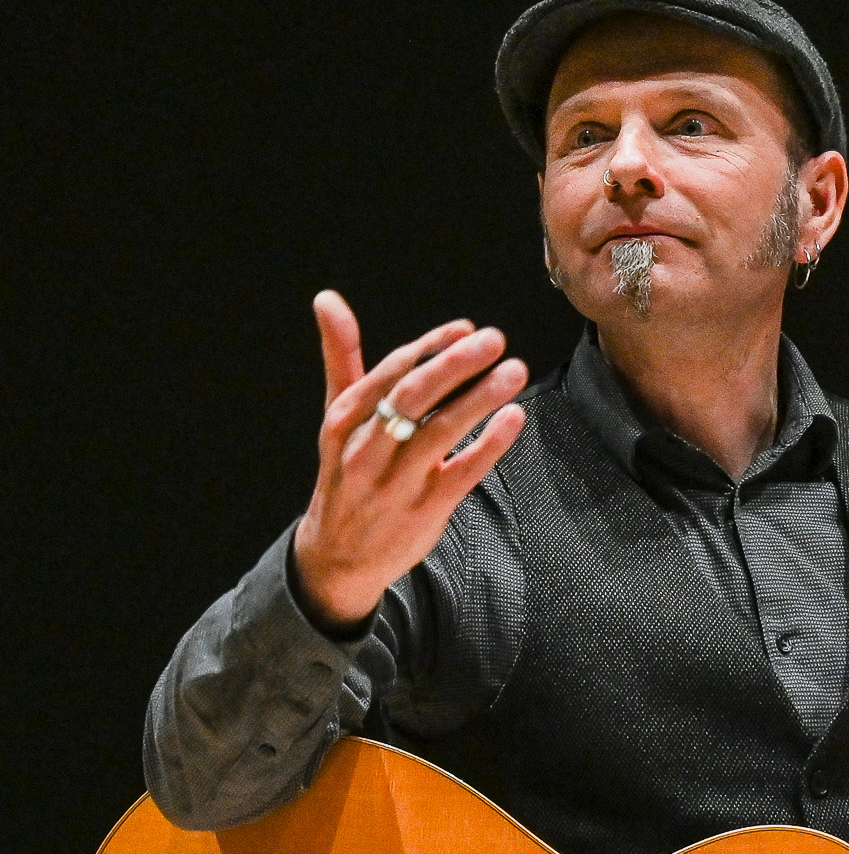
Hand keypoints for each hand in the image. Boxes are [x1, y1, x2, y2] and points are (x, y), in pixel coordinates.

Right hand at [291, 290, 527, 632]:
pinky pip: (463, 472)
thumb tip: (327, 298)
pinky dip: (490, 444)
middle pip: (413, 397)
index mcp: (346, 419)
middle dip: (455, 365)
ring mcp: (397, 480)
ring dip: (480, 398)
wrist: (338, 555)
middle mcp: (368, 447)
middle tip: (494, 339)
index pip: (390, 373)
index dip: (429, 347)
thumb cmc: (347, 472)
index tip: (465, 327)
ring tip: (515, 371)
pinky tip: (514, 418)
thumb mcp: (339, 417)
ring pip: (440, 431)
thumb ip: (342, 357)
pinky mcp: (425, 509)